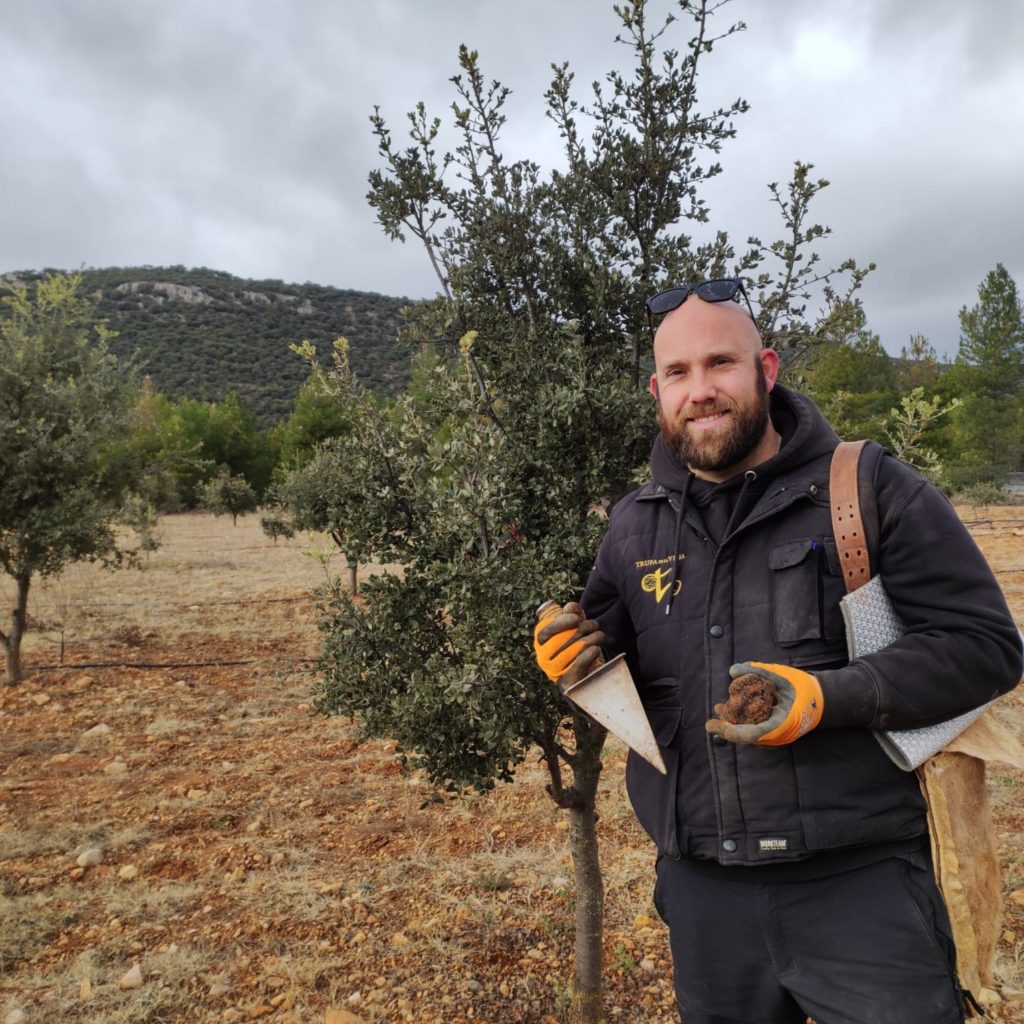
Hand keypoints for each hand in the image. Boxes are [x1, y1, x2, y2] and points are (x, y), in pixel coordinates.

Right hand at [533, 601, 604, 685]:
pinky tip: (596, 649)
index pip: (544, 631)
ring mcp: (553, 672)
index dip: (560, 623)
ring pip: (569, 653)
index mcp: (541, 642)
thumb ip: (571, 613)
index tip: (577, 618)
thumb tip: (571, 607)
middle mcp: (543, 658)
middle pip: (559, 642)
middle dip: (580, 630)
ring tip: (599, 635)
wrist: (586, 674)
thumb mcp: (574, 627)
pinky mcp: (566, 683)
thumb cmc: (577, 644)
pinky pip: (575, 669)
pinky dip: (586, 657)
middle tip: (594, 625)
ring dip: (588, 641)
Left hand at [705, 662, 823, 746]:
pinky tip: (734, 711)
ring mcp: (778, 735)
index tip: (715, 726)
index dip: (732, 731)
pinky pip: (757, 730)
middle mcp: (778, 734)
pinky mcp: (777, 732)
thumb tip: (732, 670)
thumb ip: (758, 670)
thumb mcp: (782, 675)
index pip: (752, 734)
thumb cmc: (804, 687)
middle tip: (712, 719)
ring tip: (720, 710)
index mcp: (782, 723)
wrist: (825, 699)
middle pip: (747, 736)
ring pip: (751, 734)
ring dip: (734, 724)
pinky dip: (743, 722)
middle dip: (727, 727)